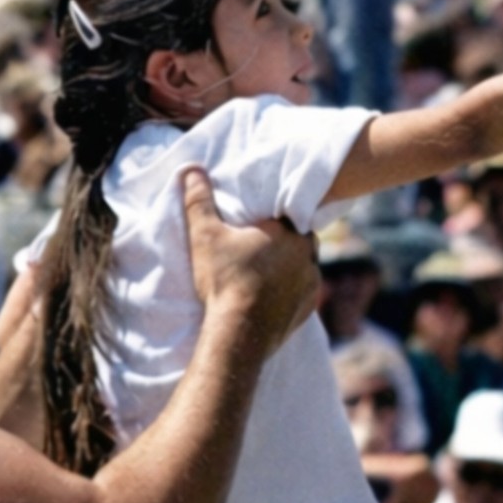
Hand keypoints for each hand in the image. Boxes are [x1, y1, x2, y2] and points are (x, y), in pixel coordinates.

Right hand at [180, 166, 318, 351]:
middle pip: (300, 239)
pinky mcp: (309, 307)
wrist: (238, 334)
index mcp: (289, 230)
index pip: (291, 214)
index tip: (262, 225)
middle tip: (260, 250)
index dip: (276, 219)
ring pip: (305, 266)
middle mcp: (308, 253)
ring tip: (265, 275)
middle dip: (285, 242)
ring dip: (290, 268)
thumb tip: (191, 169)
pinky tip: (273, 297)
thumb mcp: (206, 236)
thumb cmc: (224, 279)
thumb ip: (200, 201)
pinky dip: (292, 293)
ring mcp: (311, 281)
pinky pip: (304, 293)